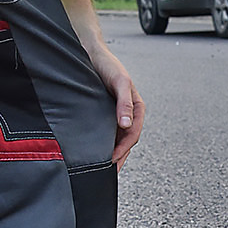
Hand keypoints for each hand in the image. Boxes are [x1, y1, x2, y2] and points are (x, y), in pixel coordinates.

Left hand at [90, 48, 144, 166]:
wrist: (91, 53)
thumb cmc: (109, 65)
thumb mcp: (120, 82)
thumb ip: (125, 103)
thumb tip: (127, 124)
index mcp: (137, 108)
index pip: (132, 135)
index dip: (123, 150)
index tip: (111, 161)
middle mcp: (127, 113)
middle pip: (126, 141)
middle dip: (118, 157)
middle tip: (107, 174)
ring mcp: (116, 114)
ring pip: (116, 139)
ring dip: (111, 153)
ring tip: (100, 168)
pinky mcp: (104, 114)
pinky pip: (105, 133)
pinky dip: (102, 144)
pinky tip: (94, 151)